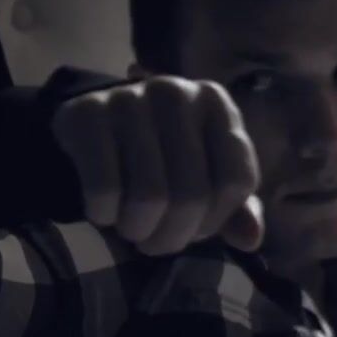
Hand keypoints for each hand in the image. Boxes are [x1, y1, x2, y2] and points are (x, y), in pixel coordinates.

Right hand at [50, 76, 263, 255]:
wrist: (92, 124)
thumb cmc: (162, 156)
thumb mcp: (205, 175)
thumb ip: (236, 209)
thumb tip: (251, 240)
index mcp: (216, 103)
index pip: (235, 179)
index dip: (217, 219)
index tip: (196, 230)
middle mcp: (176, 93)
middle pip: (192, 194)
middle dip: (173, 235)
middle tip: (157, 243)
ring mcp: (128, 99)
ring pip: (149, 196)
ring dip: (139, 229)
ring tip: (133, 229)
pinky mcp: (85, 114)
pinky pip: (104, 189)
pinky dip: (105, 214)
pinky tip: (104, 213)